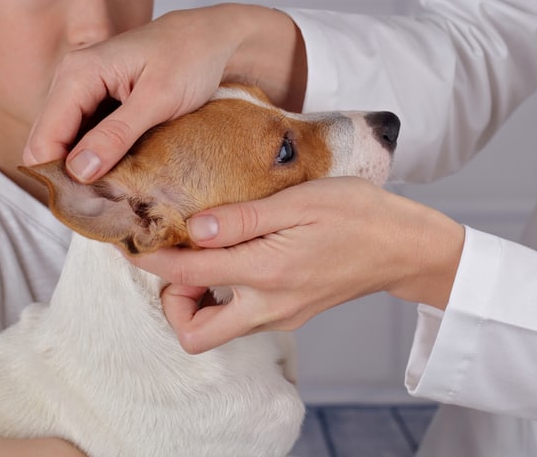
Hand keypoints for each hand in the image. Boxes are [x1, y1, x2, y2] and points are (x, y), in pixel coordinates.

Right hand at [23, 3, 305, 182]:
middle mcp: (70, 79)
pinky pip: (84, 136)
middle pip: (48, 143)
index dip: (58, 177)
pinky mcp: (98, 100)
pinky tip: (119, 175)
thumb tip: (78, 171)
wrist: (213, 37)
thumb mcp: (159, 99)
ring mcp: (82, 90)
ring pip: (66, 142)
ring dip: (83, 170)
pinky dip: (97, 157)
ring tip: (113, 195)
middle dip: (68, 177)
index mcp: (78, 74)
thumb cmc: (191, 59)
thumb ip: (117, 134)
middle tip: (103, 206)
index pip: (44, 138)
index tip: (87, 207)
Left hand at [133, 177, 464, 353]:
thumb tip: (194, 228)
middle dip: (173, 302)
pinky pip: (243, 318)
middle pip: (196, 334)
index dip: (151, 258)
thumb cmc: (357, 213)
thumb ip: (243, 217)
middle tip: (181, 260)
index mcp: (268, 271)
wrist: (404, 246)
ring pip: (219, 329)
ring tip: (207, 253)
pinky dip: (225, 296)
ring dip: (199, 299)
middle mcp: (270, 305)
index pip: (189, 273)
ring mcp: (282, 316)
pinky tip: (236, 259)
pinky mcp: (291, 314)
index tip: (132, 242)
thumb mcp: (300, 201)